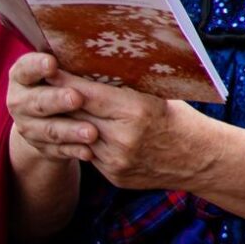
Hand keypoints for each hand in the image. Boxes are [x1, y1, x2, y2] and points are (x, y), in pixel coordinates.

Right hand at [6, 52, 94, 163]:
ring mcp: (27, 126)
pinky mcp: (41, 147)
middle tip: (77, 98)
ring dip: (70, 130)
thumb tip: (107, 44)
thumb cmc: (66, 81)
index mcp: (22, 75)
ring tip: (92, 132)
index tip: (53, 63)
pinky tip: (89, 151)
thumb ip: (73, 62)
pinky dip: (74, 150)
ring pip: (48, 129)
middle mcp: (19, 101)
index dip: (36, 66)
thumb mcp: (66, 68)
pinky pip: (57, 150)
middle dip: (56, 100)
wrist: (49, 116)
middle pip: (35, 101)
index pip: (24, 68)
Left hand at [58, 74, 214, 191]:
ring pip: (77, 136)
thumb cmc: (181, 119)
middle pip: (77, 114)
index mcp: (137, 110)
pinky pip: (88, 154)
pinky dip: (83, 141)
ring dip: (67, 122)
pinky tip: (80, 131)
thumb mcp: (159, 96)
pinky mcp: (114, 175)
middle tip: (43, 84)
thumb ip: (127, 88)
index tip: (47, 68)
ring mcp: (117, 159)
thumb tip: (95, 68)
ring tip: (57, 108)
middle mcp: (124, 137)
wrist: (200, 159)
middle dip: (60, 99)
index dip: (65, 80)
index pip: (88, 93)